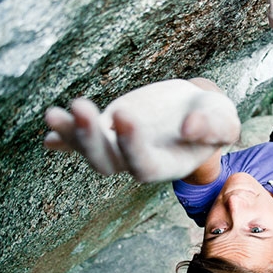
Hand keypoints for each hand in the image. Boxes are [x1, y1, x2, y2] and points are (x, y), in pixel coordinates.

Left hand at [44, 79, 239, 182]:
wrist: (194, 109)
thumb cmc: (211, 116)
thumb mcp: (223, 117)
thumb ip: (214, 126)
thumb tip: (190, 128)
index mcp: (166, 165)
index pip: (142, 165)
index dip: (131, 145)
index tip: (125, 114)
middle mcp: (136, 161)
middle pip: (107, 162)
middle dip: (90, 139)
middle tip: (81, 106)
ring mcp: (116, 147)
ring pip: (88, 149)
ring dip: (70, 133)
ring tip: (52, 113)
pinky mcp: (105, 129)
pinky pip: (79, 138)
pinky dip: (62, 136)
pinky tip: (49, 130)